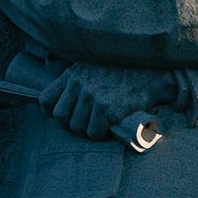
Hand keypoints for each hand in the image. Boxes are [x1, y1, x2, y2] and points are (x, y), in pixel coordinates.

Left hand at [38, 63, 172, 139]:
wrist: (151, 73)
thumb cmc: (122, 71)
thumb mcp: (91, 64)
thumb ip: (72, 73)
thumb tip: (47, 63)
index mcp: (72, 75)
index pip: (46, 100)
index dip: (53, 112)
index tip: (66, 116)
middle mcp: (79, 84)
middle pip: (61, 117)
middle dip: (72, 125)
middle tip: (88, 123)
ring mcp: (92, 96)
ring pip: (76, 127)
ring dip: (88, 131)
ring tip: (101, 124)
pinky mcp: (107, 108)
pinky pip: (94, 132)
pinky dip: (101, 134)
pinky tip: (110, 127)